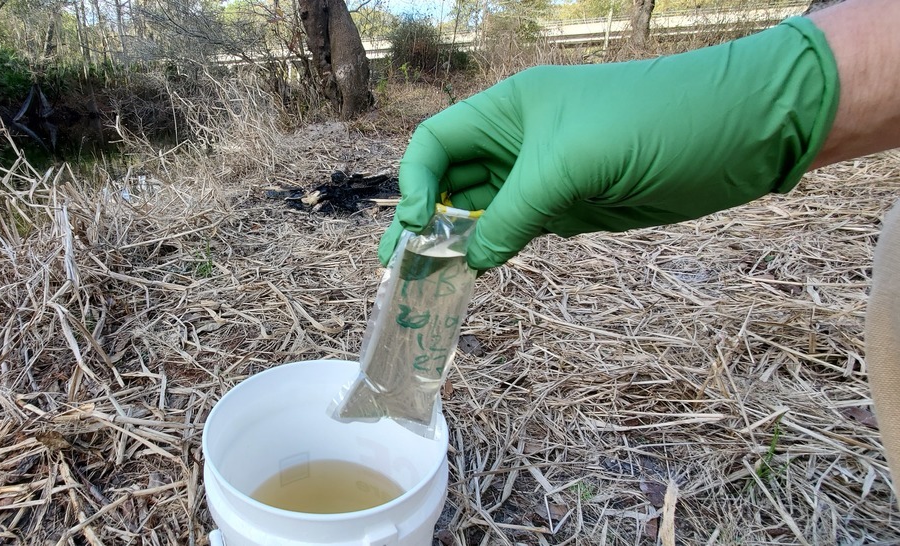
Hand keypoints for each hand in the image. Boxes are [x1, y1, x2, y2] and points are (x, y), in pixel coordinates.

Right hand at [380, 17, 837, 269]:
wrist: (739, 133)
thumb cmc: (653, 123)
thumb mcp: (569, 163)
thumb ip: (513, 213)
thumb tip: (471, 260)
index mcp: (509, 110)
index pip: (437, 143)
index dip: (417, 181)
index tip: (421, 224)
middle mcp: (519, 142)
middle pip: (451, 182)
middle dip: (424, 220)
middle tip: (398, 266)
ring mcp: (545, 177)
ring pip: (482, 213)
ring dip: (456, 242)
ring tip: (426, 280)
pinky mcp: (572, 208)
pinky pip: (518, 232)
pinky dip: (495, 252)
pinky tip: (476, 273)